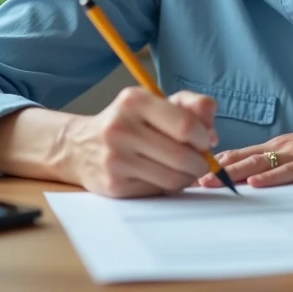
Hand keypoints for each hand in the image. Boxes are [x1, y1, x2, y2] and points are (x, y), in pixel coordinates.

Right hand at [61, 87, 219, 197]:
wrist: (80, 146)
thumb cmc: (130, 121)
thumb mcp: (158, 102)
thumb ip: (193, 106)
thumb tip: (212, 134)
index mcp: (134, 101)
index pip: (185, 125)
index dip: (204, 137)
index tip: (205, 140)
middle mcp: (121, 128)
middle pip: (182, 156)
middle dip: (200, 162)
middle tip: (201, 161)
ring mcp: (115, 159)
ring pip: (172, 178)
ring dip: (188, 177)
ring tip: (185, 169)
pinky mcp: (114, 185)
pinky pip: (158, 191)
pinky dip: (169, 186)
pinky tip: (162, 175)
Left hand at [199, 118, 292, 189]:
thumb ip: (289, 161)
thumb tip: (266, 173)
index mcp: (285, 143)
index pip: (245, 152)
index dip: (220, 162)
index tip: (195, 170)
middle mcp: (288, 144)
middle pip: (245, 156)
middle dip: (216, 168)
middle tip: (190, 178)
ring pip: (261, 163)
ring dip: (234, 172)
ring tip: (210, 181)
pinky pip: (289, 171)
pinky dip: (271, 177)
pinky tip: (255, 183)